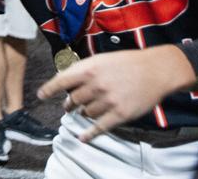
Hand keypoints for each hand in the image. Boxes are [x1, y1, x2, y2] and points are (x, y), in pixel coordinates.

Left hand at [36, 45, 192, 141]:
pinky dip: (89, 134)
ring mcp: (108, 101)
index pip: (61, 81)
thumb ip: (83, 70)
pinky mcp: (120, 114)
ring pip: (86, 113)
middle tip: (69, 105)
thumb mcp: (101, 59)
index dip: (49, 89)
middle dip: (69, 103)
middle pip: (73, 100)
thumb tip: (64, 80)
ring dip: (83, 113)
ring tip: (85, 111)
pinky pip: (100, 127)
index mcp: (89, 69)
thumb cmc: (127, 62)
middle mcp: (96, 85)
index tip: (40, 95)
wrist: (156, 70)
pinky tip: (82, 137)